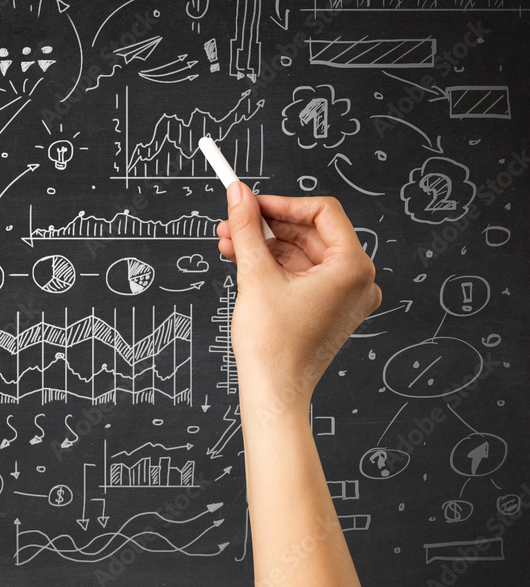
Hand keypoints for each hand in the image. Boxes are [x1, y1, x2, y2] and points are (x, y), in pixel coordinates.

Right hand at [215, 183, 380, 414]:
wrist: (274, 391)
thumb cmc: (274, 345)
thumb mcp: (255, 274)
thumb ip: (247, 228)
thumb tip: (239, 194)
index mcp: (353, 268)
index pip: (322, 212)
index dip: (283, 203)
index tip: (252, 201)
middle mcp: (357, 281)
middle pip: (310, 233)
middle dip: (266, 226)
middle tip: (233, 219)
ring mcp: (344, 297)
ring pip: (301, 254)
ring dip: (264, 245)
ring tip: (228, 241)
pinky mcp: (329, 309)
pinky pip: (302, 274)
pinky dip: (273, 265)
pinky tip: (241, 259)